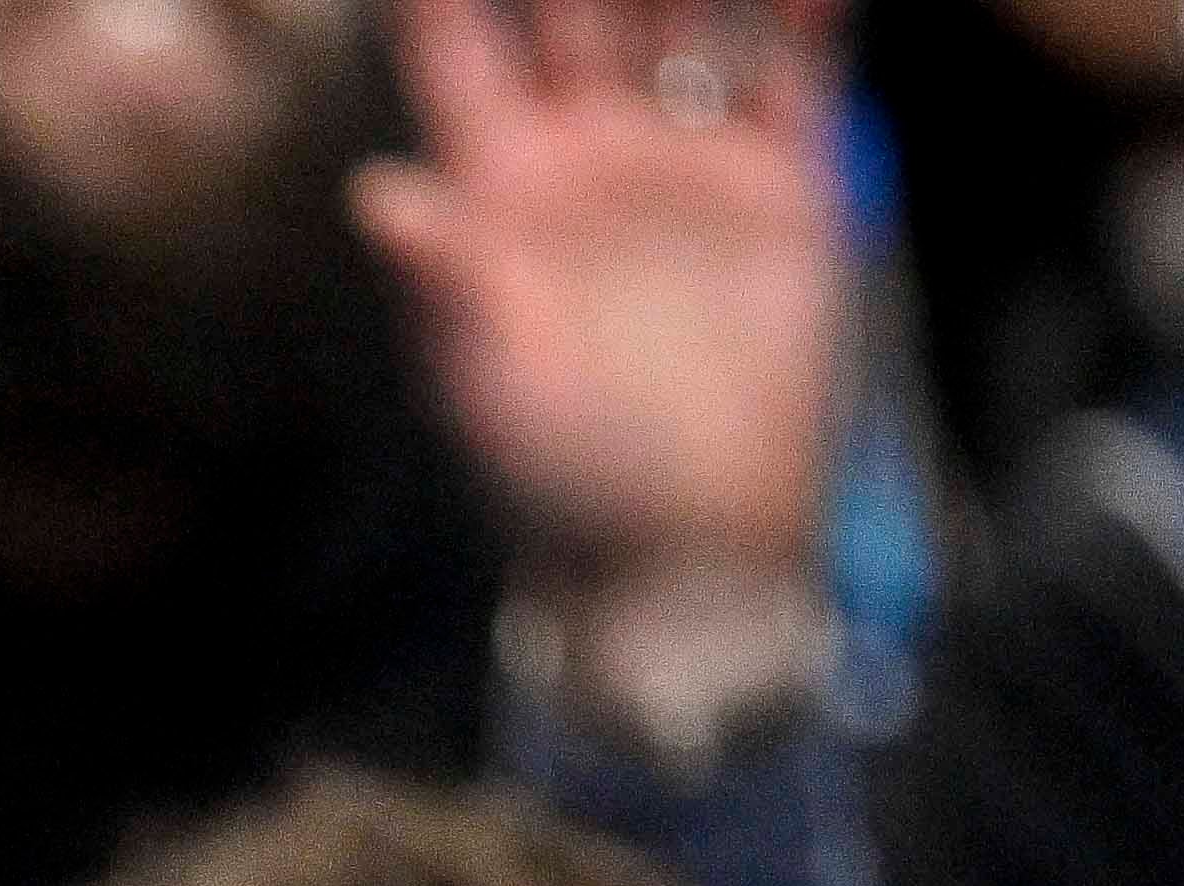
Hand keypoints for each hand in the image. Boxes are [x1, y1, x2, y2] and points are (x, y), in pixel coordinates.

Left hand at [369, 0, 847, 652]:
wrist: (687, 535)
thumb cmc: (561, 472)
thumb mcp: (490, 378)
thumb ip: (447, 278)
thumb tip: (379, 195)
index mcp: (497, 188)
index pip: (460, 56)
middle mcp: (589, 150)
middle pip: (579, 7)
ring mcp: (685, 156)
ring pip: (688, 15)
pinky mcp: (784, 178)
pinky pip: (795, 67)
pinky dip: (804, 10)